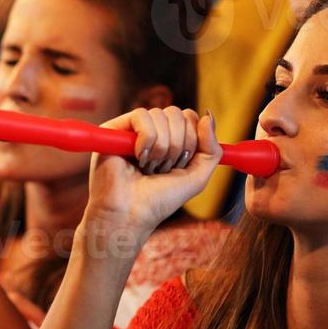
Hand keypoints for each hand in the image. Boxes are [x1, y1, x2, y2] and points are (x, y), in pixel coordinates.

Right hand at [84, 108, 220, 240]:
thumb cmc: (159, 200)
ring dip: (161, 148)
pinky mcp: (115, 127)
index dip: (193, 137)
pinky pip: (142, 115)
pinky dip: (146, 140)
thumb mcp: (197, 177)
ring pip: (160, 115)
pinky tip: (138, 158)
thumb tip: (209, 115)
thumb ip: (212, 149)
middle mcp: (153, 131)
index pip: (190, 117)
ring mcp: (133, 129)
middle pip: (177, 114)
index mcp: (171, 140)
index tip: (184, 161)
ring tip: (149, 167)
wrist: (130, 214)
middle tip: (164, 169)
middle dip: (177, 145)